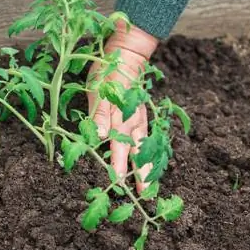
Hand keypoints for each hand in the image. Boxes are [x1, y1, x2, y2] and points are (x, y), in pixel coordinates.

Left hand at [87, 22, 158, 193]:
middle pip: (138, 152)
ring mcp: (141, 118)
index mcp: (120, 117)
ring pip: (146, 146)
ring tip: (152, 184)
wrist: (128, 55)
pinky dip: (151, 150)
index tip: (118, 183)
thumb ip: (99, 116)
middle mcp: (133, 121)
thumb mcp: (98, 92)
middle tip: (146, 194)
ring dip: (148, 165)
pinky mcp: (143, 114)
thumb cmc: (108, 73)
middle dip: (142, 174)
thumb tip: (101, 138)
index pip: (118, 147)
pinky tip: (152, 160)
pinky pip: (149, 136)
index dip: (118, 165)